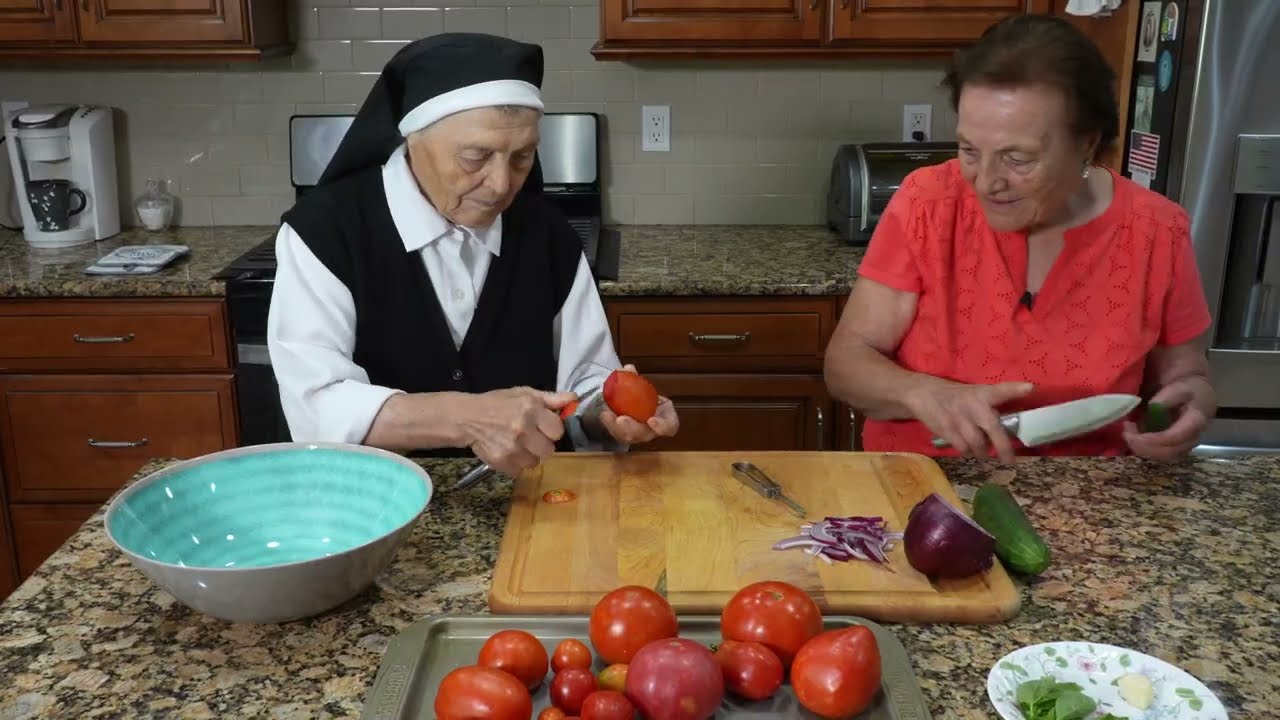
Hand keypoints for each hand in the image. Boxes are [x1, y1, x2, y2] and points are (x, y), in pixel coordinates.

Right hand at [460, 386, 576, 475]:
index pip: (558, 430)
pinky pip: (519, 471)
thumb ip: (551, 398)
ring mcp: (512, 448)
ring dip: (529, 456)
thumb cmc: (497, 404)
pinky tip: (507, 452)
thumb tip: (574, 399)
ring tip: (517, 445)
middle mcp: (523, 429)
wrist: (467, 417)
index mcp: (531, 410)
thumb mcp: (524, 394)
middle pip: (549, 450)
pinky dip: (515, 465)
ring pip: (535, 462)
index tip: (543, 427)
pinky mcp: (502, 462)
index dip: (551, 430)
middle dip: (541, 445)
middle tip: (530, 438)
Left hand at [598, 365, 679, 444]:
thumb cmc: (644, 395)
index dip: (662, 427)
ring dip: (616, 427)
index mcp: (665, 418)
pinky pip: (616, 433)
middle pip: (644, 435)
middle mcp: (652, 430)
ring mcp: (637, 435)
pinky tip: (604, 414)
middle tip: (621, 419)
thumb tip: (628, 368)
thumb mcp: (643, 385)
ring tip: (607, 415)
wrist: (633, 402)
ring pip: (628, 436)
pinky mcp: (623, 435)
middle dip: (632, 428)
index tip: (651, 420)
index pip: (670, 427)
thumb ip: (635, 378)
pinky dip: (608, 423)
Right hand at [904, 380, 1034, 464]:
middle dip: (1003, 447)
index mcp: (981, 393)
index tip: (1029, 388)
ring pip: (978, 443)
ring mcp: (958, 418)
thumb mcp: (973, 394)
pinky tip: (967, 449)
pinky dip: (967, 452)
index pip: (1000, 390)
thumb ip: (989, 407)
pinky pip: (962, 448)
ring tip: (983, 452)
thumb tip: (1010, 429)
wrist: (922, 393)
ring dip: (983, 452)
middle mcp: (972, 405)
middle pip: (993, 428)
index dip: (1015, 389)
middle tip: (1009, 460)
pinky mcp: (946, 428)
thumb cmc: (955, 396)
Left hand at [1123, 378, 1211, 459]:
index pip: (1174, 437)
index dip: (1151, 439)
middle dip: (1143, 447)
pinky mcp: (1178, 448)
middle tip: (1126, 434)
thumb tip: (1153, 408)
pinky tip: (1133, 437)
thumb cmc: (1188, 389)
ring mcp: (1186, 445)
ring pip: (1163, 457)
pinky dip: (1144, 449)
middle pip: (1168, 452)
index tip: (1131, 433)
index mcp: (1196, 421)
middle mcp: (1193, 438)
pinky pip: (1160, 455)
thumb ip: (1166, 397)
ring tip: (1127, 433)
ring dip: (1142, 449)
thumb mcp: (1178, 387)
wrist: (1198, 394)